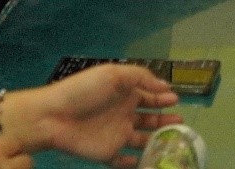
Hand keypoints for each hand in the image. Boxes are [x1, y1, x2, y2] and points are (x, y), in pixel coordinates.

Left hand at [0, 65, 182, 166]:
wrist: (53, 116)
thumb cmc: (84, 91)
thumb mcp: (113, 74)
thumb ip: (141, 77)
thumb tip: (165, 85)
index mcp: (125, 93)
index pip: (149, 95)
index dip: (163, 98)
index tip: (177, 100)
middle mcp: (123, 113)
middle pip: (150, 118)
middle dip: (166, 120)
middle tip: (181, 123)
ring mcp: (116, 134)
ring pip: (142, 140)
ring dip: (157, 140)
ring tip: (174, 141)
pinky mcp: (108, 153)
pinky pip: (125, 161)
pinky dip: (137, 163)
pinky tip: (149, 163)